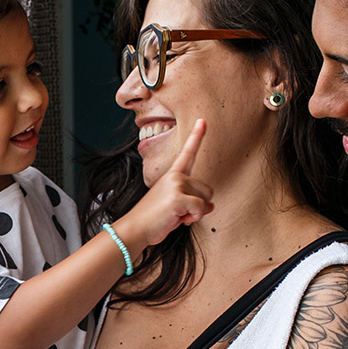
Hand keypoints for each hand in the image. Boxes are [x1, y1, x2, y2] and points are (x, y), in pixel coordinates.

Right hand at [117, 119, 213, 247]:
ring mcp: (176, 184)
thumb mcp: (177, 208)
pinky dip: (193, 218)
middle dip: (199, 205)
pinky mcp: (178, 197)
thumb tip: (211, 206)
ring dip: (196, 213)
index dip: (196, 136)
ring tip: (177, 215)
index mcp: (172, 175)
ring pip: (206, 199)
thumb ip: (194, 203)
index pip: (188, 153)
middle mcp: (175, 175)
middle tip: (179, 212)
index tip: (203, 120)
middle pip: (207, 189)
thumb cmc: (155, 220)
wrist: (136, 229)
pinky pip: (200, 208)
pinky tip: (178, 219)